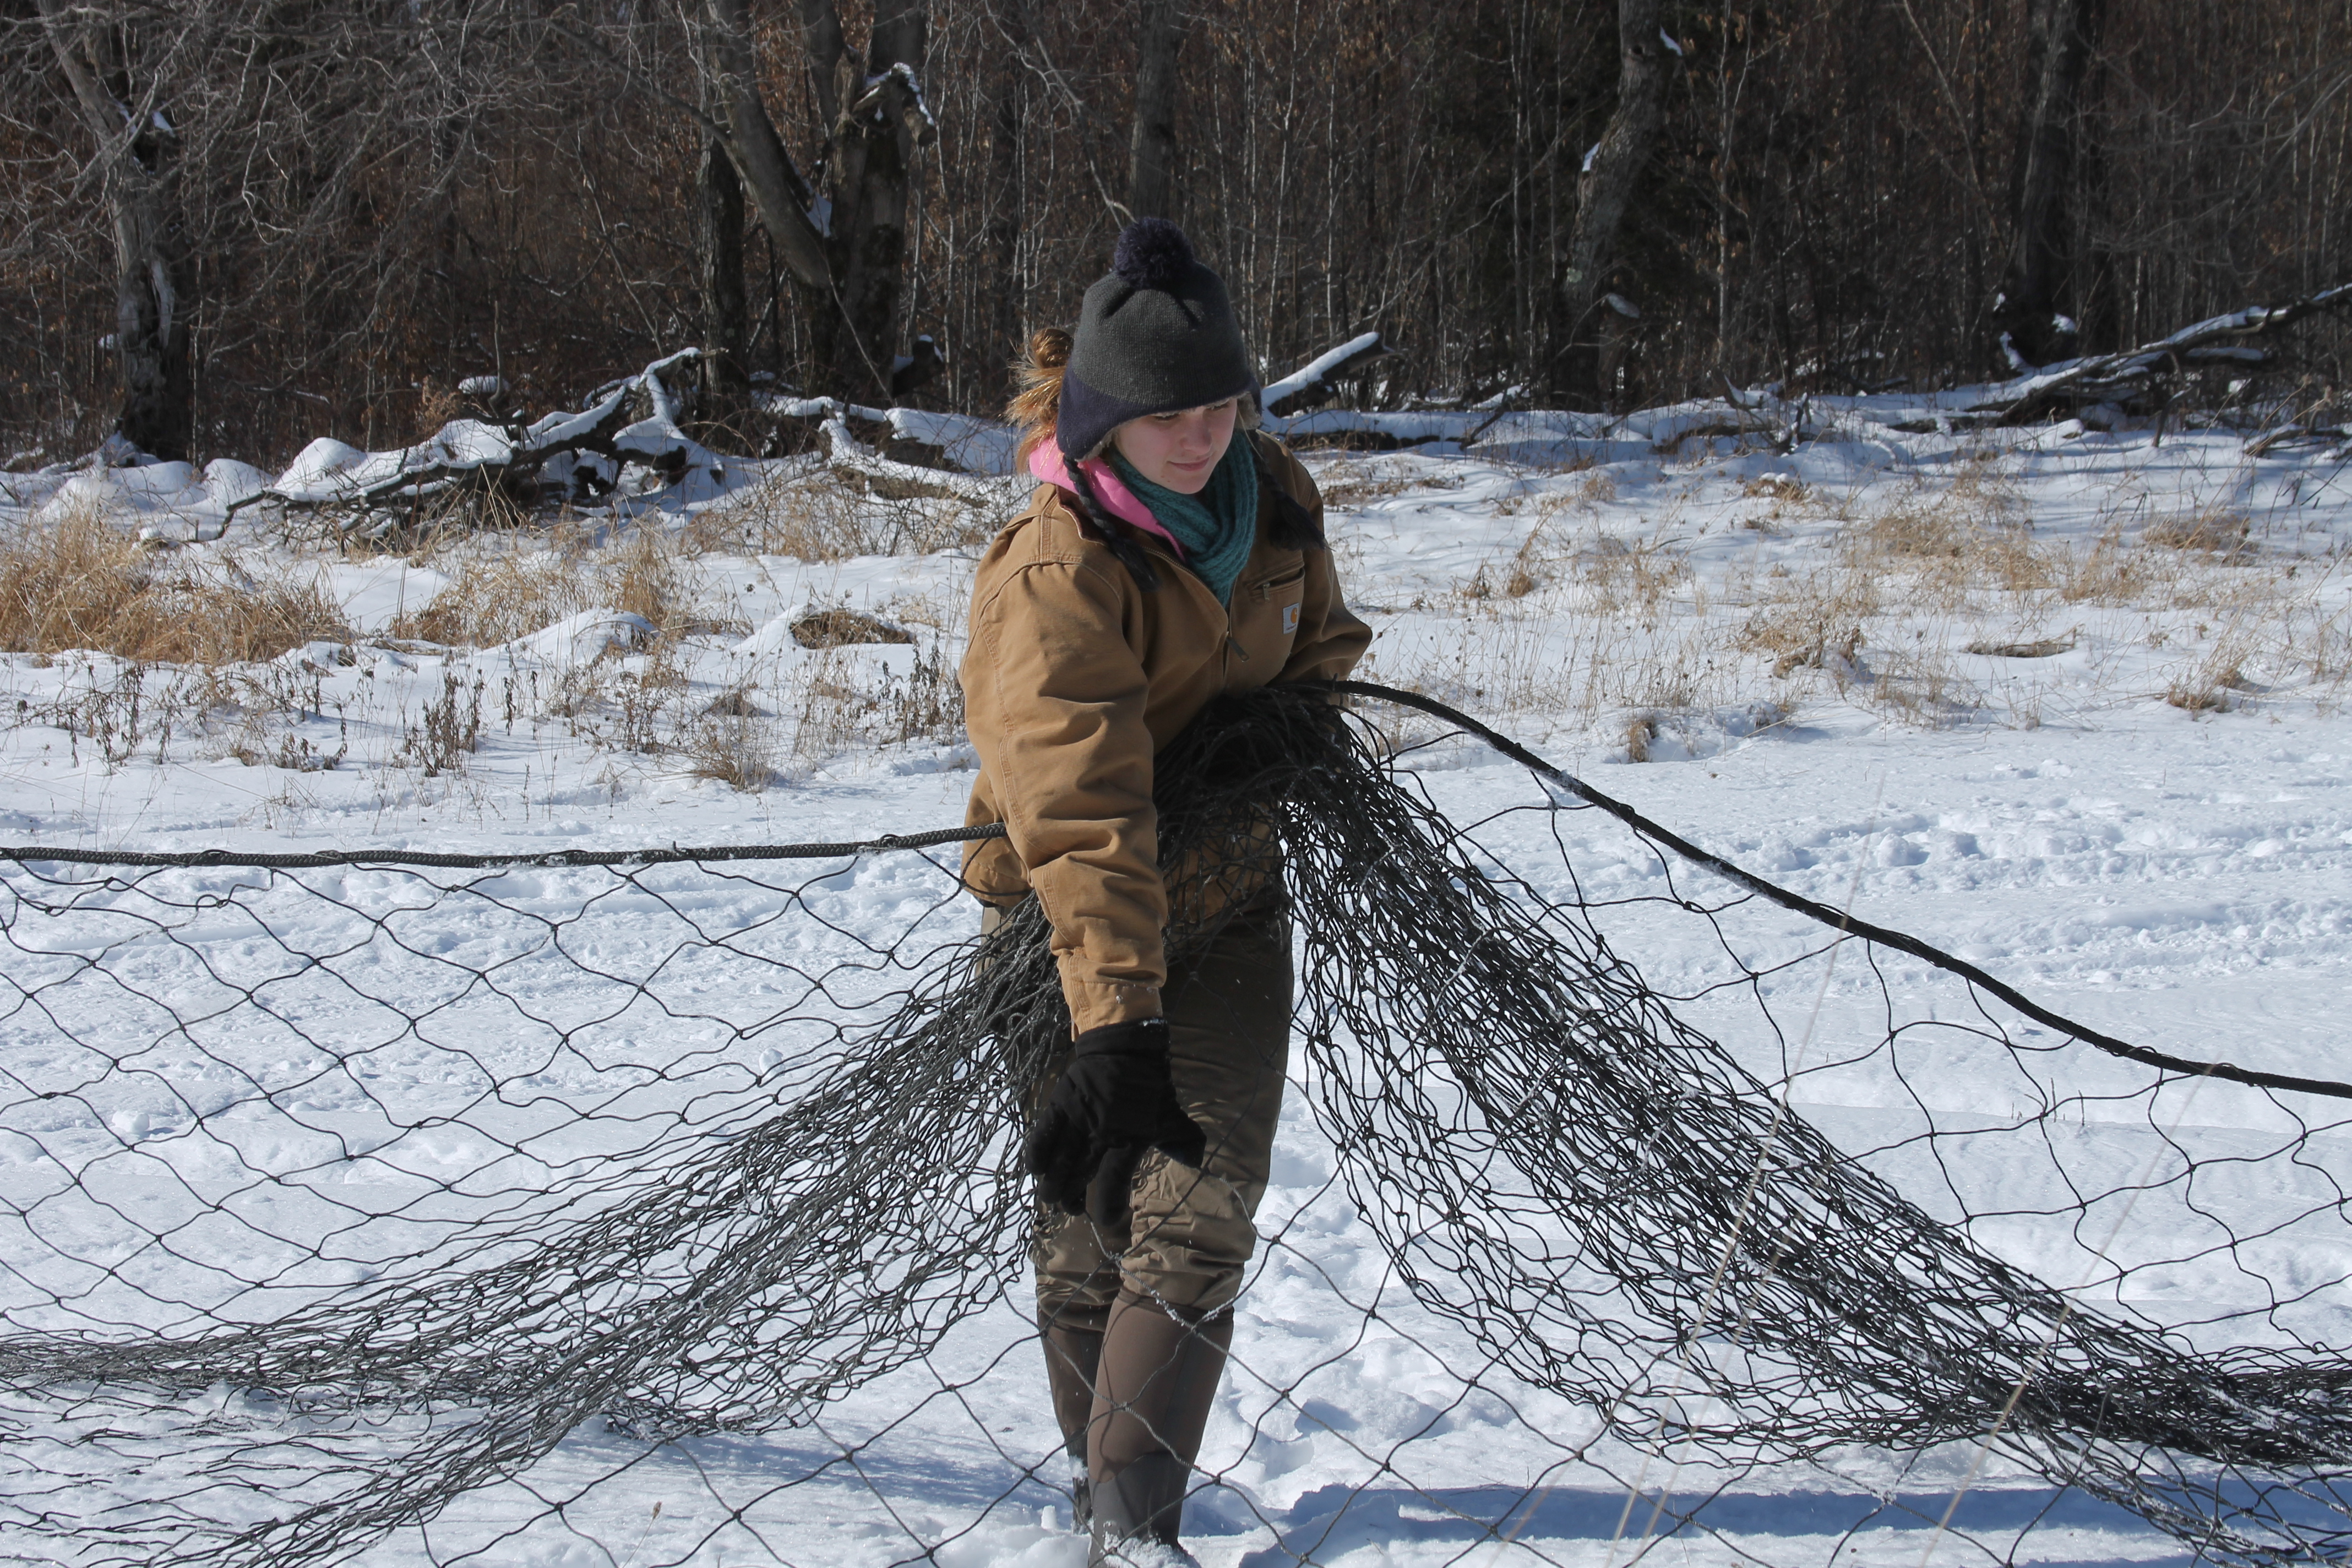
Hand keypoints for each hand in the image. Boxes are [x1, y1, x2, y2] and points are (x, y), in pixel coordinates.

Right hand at [1025, 1018, 1205, 1221]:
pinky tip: (1035, 1169)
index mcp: (1131, 1136)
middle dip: (1073, 1196)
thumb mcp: (1172, 1115)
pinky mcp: (1062, 1103)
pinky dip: (1038, 1151)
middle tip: (1070, 1210)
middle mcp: (1102, 1131)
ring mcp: (1079, 1117)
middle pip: (1081, 1172)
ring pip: (1060, 1157)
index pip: (1115, 1176)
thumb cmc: (1151, 1087)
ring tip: (1051, 1198)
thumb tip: (1195, 1162)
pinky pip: (1045, 1132)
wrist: (1126, 1048)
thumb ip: (1181, 1141)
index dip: (1110, 1202)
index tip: (1107, 1220)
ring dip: (1053, 1182)